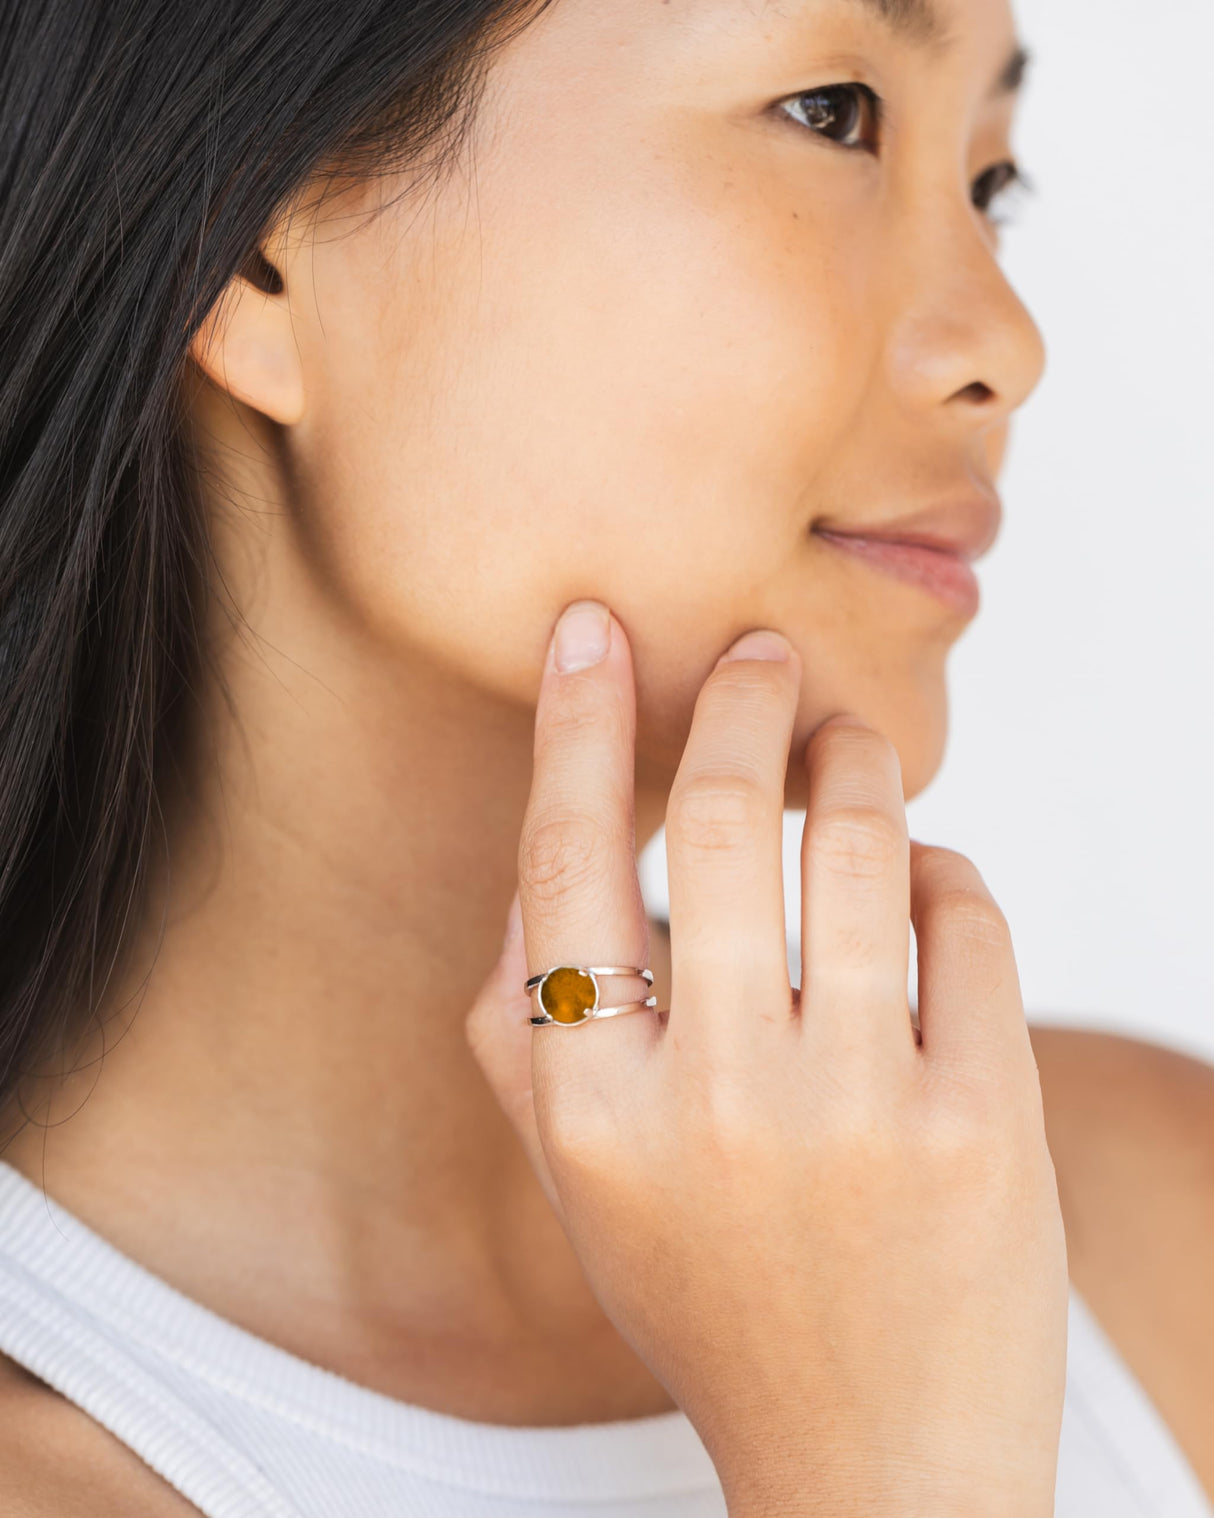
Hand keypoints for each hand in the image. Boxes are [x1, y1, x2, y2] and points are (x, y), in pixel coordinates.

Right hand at [466, 601, 1067, 1516]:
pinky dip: (946, 869)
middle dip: (743, 701)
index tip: (591, 629)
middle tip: (763, 654)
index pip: (562, 864)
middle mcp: (710, 1101)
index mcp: (589, 1110)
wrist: (874, 1461)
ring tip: (850, 747)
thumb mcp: (581, 1184)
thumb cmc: (712, 1293)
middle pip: (715, 821)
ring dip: (855, 763)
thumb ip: (521, 1030)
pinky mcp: (982, 1124)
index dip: (573, 725)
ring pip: (859, 844)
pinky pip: (967, 916)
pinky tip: (924, 885)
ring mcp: (855, 1112)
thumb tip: (537, 855)